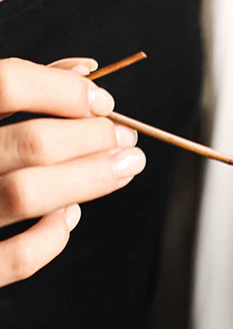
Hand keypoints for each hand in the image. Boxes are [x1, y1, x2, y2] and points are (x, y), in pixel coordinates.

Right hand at [0, 57, 145, 285]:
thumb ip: (15, 88)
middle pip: (31, 142)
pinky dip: (52, 237)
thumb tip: (86, 70)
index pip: (6, 83)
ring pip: (27, 195)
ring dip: (88, 179)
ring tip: (122, 167)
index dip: (63, 89)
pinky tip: (69, 215)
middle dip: (92, 137)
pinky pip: (15, 258)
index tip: (102, 100)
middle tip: (124, 138)